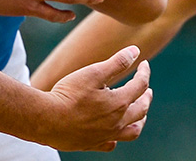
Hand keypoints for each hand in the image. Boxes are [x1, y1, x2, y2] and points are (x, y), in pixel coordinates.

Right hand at [35, 45, 152, 150]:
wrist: (47, 120)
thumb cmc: (69, 94)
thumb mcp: (93, 73)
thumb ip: (116, 62)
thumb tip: (135, 51)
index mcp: (119, 103)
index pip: (140, 86)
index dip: (144, 73)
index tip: (144, 64)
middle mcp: (117, 122)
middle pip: (140, 110)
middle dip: (146, 97)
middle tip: (147, 90)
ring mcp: (106, 136)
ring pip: (132, 131)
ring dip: (139, 120)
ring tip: (140, 114)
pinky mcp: (93, 144)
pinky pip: (111, 144)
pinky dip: (116, 137)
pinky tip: (113, 133)